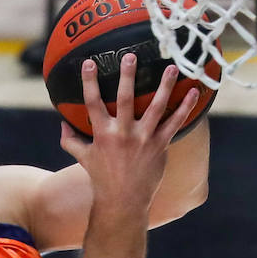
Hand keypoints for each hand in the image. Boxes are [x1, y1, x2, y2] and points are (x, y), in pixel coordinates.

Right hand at [59, 55, 198, 213]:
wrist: (123, 201)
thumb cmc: (102, 179)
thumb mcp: (83, 158)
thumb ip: (71, 141)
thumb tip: (62, 125)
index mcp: (103, 134)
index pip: (93, 103)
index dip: (89, 82)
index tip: (90, 62)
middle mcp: (123, 134)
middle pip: (124, 99)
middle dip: (127, 76)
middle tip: (130, 56)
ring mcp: (143, 139)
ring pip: (156, 106)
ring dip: (165, 85)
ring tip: (172, 67)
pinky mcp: (160, 146)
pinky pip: (175, 123)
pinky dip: (185, 107)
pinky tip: (194, 92)